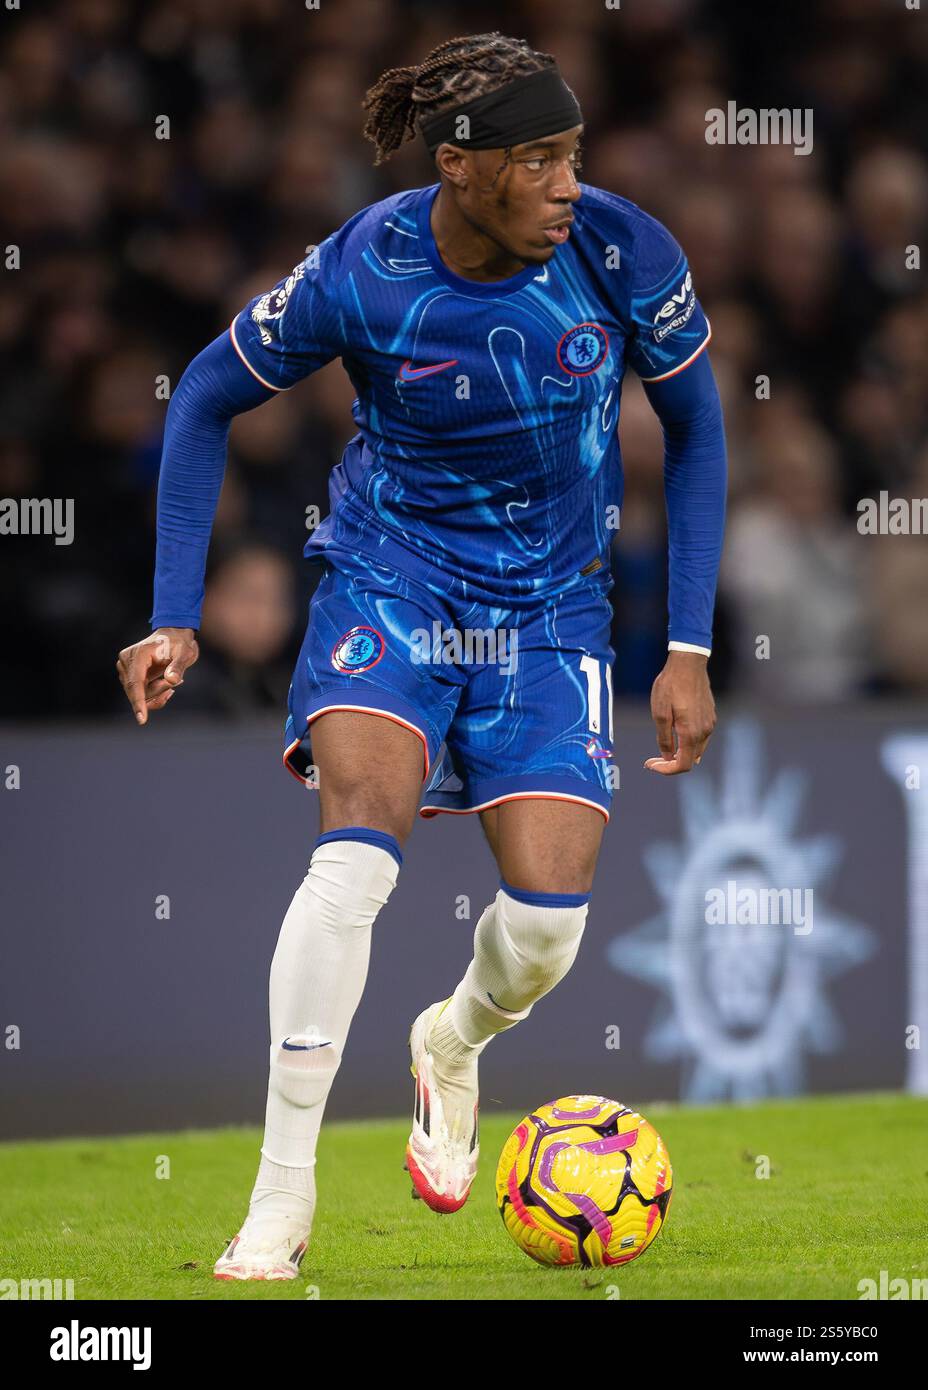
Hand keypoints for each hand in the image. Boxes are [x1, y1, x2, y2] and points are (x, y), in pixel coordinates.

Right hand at [116, 627, 198, 724]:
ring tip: (173, 679)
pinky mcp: (129, 676)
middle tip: (177, 679)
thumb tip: (172, 681)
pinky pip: (140, 694)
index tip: (142, 719)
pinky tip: (167, 685)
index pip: (135, 683)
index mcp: (138, 654)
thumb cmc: (180, 643)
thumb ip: (179, 666)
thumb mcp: (185, 653)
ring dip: (158, 692)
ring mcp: (126, 670)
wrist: (174, 635)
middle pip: (138, 691)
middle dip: (158, 691)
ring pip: (140, 695)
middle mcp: (126, 662)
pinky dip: (155, 695)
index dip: (138, 702)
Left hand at [645, 650, 715, 775]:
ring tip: (663, 746)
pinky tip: (675, 732)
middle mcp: (704, 731)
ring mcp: (710, 724)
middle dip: (670, 762)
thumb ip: (664, 738)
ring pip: (695, 750)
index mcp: (691, 733)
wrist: (688, 663)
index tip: (650, 764)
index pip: (682, 765)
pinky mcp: (711, 717)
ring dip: (680, 753)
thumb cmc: (670, 685)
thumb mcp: (660, 713)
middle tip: (652, 758)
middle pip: (689, 760)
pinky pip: (700, 738)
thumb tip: (667, 755)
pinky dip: (687, 742)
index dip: (665, 770)